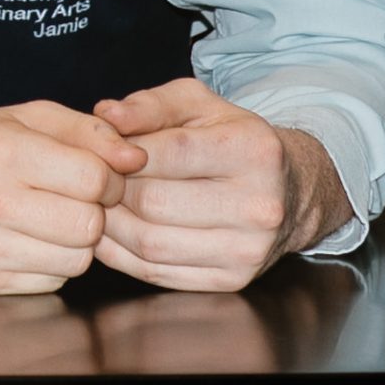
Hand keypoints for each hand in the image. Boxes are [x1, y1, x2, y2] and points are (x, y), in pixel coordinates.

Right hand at [0, 102, 136, 294]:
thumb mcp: (25, 119)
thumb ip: (87, 131)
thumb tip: (137, 158)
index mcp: (1, 150)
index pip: (94, 177)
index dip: (107, 177)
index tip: (93, 175)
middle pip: (89, 224)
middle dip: (91, 211)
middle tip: (69, 199)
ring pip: (76, 259)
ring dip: (72, 241)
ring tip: (46, 219)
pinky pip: (52, 282)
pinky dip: (49, 263)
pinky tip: (26, 240)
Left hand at [91, 72, 335, 291]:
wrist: (289, 191)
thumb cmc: (232, 140)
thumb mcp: (198, 104)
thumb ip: (149, 105)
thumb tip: (104, 115)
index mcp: (254, 151)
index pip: (168, 152)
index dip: (121, 151)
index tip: (103, 148)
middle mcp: (259, 205)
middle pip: (153, 202)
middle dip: (111, 188)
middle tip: (94, 178)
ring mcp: (248, 249)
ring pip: (149, 243)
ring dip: (109, 224)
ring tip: (99, 202)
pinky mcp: (232, 280)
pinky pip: (155, 272)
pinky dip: (121, 254)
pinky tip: (113, 231)